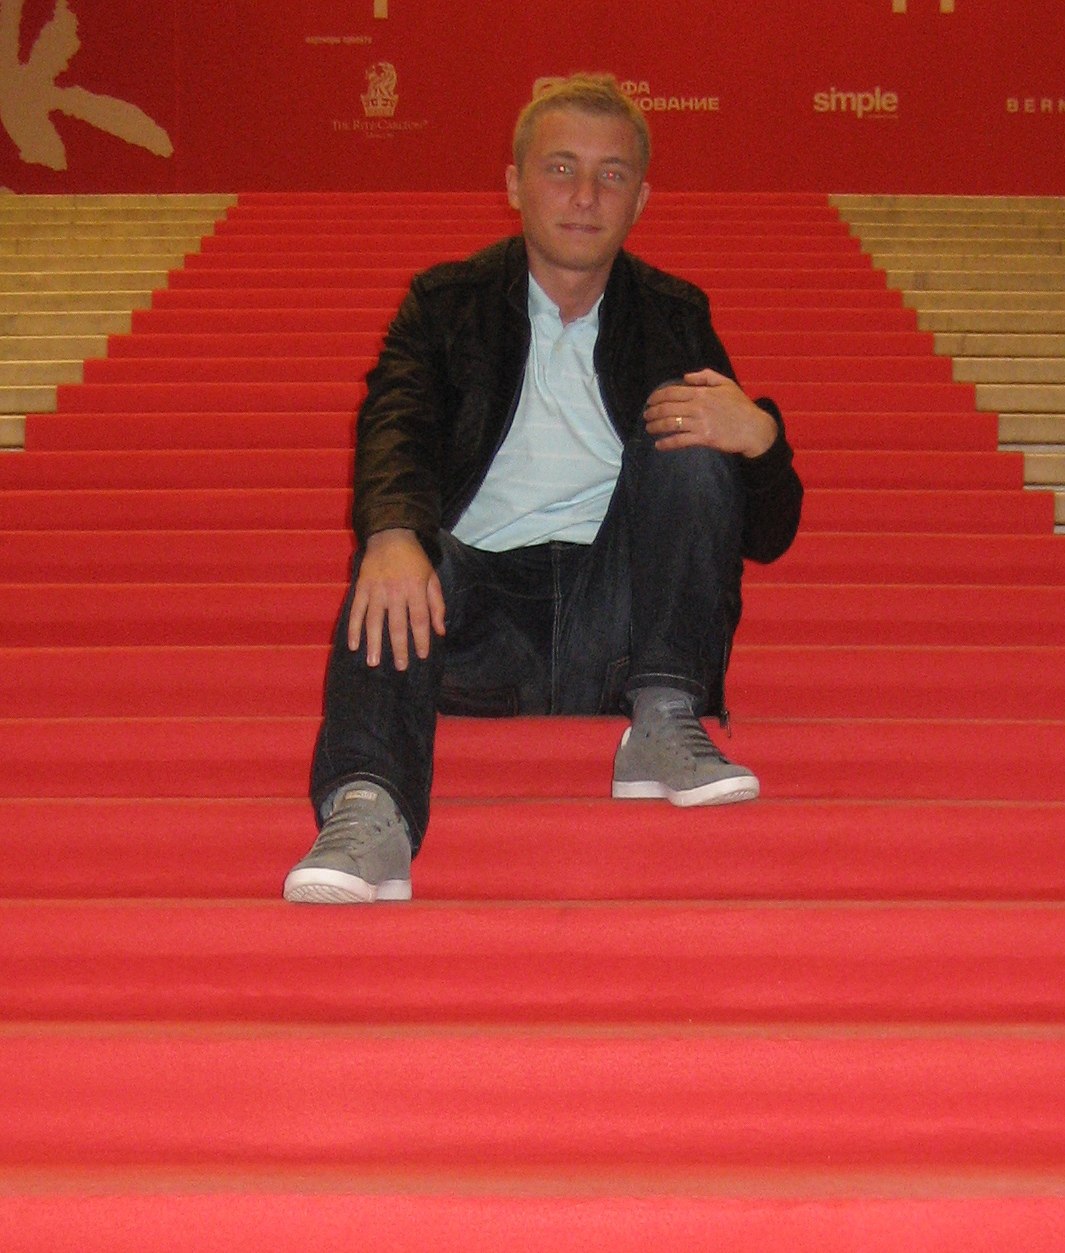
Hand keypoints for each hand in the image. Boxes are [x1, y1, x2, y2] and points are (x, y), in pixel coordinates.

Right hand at [348, 528, 445, 669]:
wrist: (390, 535)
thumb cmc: (414, 560)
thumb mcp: (432, 578)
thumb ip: (437, 604)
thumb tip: (440, 631)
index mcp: (415, 588)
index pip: (420, 619)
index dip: (421, 639)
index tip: (422, 655)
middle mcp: (395, 591)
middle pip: (397, 625)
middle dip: (399, 648)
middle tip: (400, 667)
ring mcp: (376, 590)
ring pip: (374, 621)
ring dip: (373, 643)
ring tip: (373, 663)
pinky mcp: (361, 587)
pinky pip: (356, 611)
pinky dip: (353, 628)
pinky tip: (353, 645)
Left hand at [642, 368, 776, 458]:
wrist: (755, 428)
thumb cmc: (741, 406)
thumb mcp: (726, 384)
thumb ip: (706, 377)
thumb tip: (686, 376)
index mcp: (702, 393)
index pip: (672, 392)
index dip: (657, 397)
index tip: (649, 401)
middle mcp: (698, 407)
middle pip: (667, 408)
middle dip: (652, 412)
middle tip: (646, 415)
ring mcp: (700, 423)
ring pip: (670, 424)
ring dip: (655, 426)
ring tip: (649, 428)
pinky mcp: (704, 438)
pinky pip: (680, 441)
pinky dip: (667, 443)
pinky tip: (659, 445)